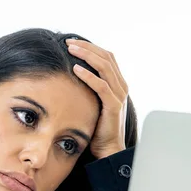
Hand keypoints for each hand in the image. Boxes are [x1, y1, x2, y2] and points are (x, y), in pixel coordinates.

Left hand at [66, 38, 128, 158]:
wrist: (108, 148)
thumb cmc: (97, 128)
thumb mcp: (93, 103)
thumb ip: (89, 89)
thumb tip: (71, 76)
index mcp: (118, 84)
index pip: (107, 57)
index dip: (91, 47)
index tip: (74, 42)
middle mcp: (121, 87)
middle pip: (106, 57)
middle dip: (87, 47)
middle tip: (69, 42)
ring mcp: (119, 95)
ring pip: (105, 67)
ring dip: (87, 55)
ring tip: (71, 50)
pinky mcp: (114, 106)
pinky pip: (102, 86)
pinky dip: (89, 76)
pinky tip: (76, 69)